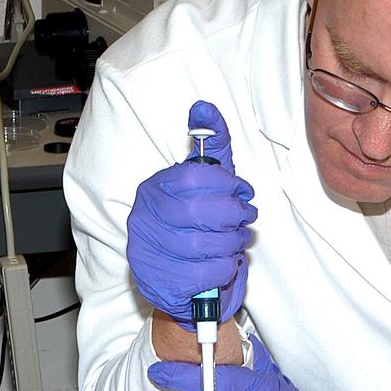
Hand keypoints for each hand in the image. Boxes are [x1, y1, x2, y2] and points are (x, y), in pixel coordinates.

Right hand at [126, 101, 256, 327]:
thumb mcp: (203, 184)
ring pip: (205, 243)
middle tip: (245, 217)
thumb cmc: (195, 226)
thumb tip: (203, 106)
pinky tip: (226, 262)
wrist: (180, 283)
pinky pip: (206, 271)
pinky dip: (226, 267)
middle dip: (234, 215)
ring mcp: (149, 250)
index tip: (243, 191)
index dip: (228, 183)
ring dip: (233, 242)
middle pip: (200, 211)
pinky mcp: (160, 280)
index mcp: (154, 188)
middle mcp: (145, 216)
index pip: (194, 176)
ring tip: (237, 240)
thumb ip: (210, 146)